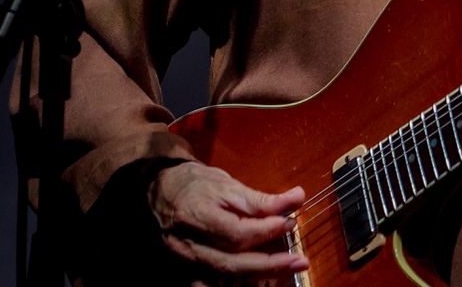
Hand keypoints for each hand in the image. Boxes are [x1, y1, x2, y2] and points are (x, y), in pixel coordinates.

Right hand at [148, 161, 308, 283]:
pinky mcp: (185, 272)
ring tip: (284, 272)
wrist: (162, 192)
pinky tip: (256, 282)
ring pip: (222, 280)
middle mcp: (188, 244)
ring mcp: (185, 262)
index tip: (290, 223)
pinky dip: (233, 286)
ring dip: (256, 279)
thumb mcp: (227, 185)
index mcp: (197, 215)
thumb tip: (297, 197)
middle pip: (231, 264)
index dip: (266, 231)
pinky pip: (210, 286)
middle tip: (299, 261)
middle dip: (269, 265)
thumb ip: (261, 199)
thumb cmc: (196, 185)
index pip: (236, 233)